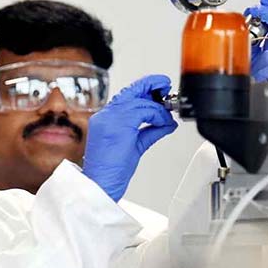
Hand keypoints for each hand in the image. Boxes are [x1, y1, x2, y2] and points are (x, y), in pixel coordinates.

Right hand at [82, 75, 177, 201]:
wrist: (100, 184)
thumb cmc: (111, 170)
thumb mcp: (134, 145)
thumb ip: (150, 131)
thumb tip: (166, 123)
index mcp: (105, 118)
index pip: (126, 96)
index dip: (144, 89)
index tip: (158, 88)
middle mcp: (106, 115)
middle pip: (131, 90)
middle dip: (151, 84)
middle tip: (165, 85)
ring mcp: (111, 118)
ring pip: (141, 101)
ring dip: (158, 108)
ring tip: (167, 117)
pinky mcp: (120, 125)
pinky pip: (145, 111)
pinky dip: (158, 116)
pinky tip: (164, 124)